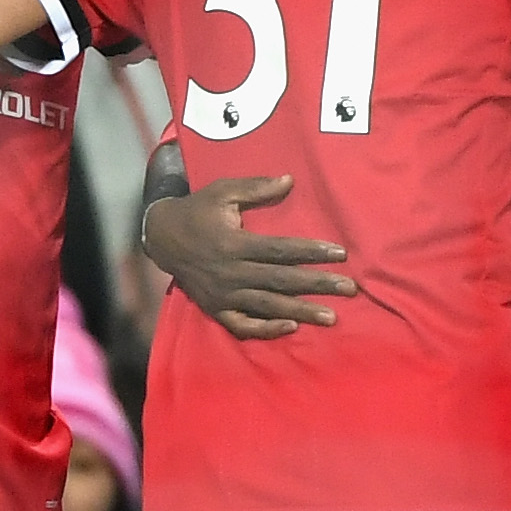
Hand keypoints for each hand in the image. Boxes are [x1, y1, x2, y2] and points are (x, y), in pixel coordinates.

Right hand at [141, 174, 357, 337]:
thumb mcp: (222, 191)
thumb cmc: (197, 211)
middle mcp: (231, 273)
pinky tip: (290, 327)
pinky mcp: (216, 309)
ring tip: (331, 316)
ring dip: (301, 312)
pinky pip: (243, 325)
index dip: (311, 252)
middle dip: (317, 285)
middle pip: (281, 281)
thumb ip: (256, 188)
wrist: (161, 238)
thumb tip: (289, 180)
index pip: (280, 250)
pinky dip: (266, 329)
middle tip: (349, 289)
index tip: (340, 254)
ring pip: (268, 306)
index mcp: (234, 244)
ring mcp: (223, 296)